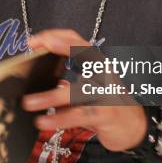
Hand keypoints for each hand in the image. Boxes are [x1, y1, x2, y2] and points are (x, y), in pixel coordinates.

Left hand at [22, 29, 147, 151]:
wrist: (134, 126)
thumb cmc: (105, 102)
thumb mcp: (88, 84)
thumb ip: (67, 77)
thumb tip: (33, 74)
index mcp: (97, 63)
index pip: (77, 41)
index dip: (55, 36)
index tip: (33, 41)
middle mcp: (104, 73)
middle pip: (82, 52)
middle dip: (57, 46)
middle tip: (31, 51)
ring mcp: (107, 93)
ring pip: (76, 91)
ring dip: (49, 97)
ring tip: (27, 103)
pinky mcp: (106, 115)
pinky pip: (78, 116)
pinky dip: (58, 119)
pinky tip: (43, 121)